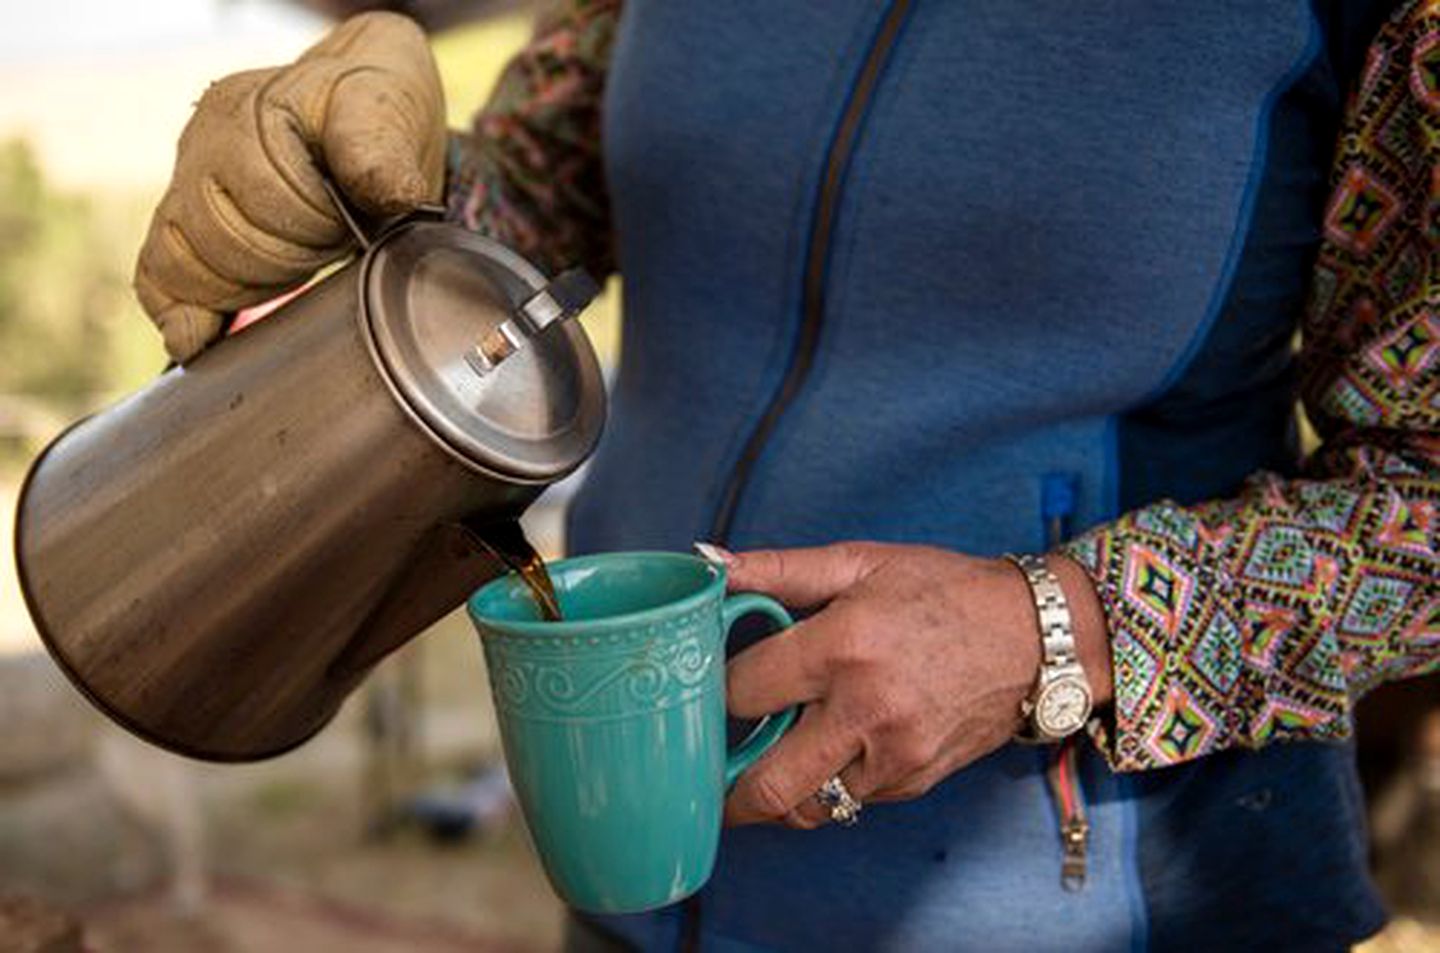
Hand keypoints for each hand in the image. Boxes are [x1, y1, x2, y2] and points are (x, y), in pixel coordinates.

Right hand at [134, 12, 446, 361]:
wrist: (352, 110)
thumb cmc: (369, 112)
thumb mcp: (387, 115)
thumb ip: (382, 152)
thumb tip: (391, 197)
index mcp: (245, 112)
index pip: (266, 201)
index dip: (314, 227)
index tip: (348, 218)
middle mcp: (199, 147)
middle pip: (217, 241)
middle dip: (284, 260)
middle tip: (328, 242)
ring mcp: (184, 187)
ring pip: (183, 266)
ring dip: (244, 288)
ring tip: (295, 267)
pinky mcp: (182, 227)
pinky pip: (158, 277)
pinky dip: (179, 312)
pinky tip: (199, 338)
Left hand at [719, 542, 1111, 827]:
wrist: (1037, 636)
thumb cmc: (945, 592)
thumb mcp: (861, 563)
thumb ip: (779, 569)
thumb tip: (710, 564)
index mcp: (843, 646)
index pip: (743, 691)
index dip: (715, 691)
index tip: (708, 688)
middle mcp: (865, 709)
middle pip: (766, 784)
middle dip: (725, 789)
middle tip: (706, 772)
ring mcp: (893, 755)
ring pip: (806, 806)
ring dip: (777, 791)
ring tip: (767, 758)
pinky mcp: (913, 781)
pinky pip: (848, 801)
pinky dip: (828, 784)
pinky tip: (831, 747)